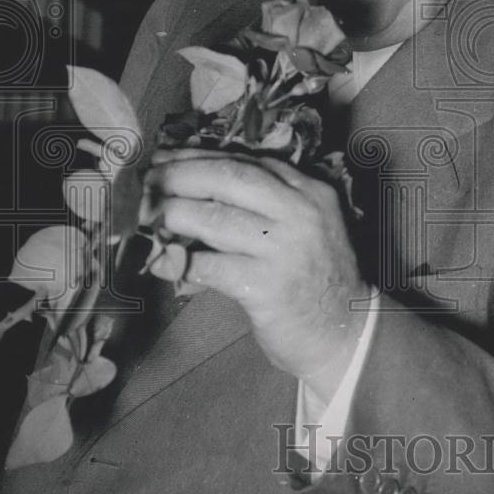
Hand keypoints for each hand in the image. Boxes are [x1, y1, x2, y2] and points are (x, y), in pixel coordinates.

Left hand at [141, 149, 369, 404]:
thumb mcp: (303, 230)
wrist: (348, 337)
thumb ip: (264, 207)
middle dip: (181, 176)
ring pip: (215, 219)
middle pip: (229, 179)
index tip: (165, 159)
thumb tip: (192, 190)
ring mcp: (286, 249)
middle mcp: (302, 213)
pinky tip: (159, 262)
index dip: (200, 157)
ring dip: (172, 215)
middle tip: (147, 182)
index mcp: (310, 192)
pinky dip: (179, 262)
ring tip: (146, 216)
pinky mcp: (269, 287)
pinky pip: (211, 267)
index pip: (248, 162)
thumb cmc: (316, 280)